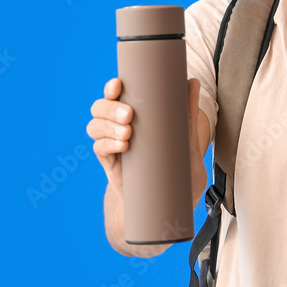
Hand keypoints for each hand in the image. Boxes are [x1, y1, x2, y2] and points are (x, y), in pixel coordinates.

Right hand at [87, 77, 203, 202]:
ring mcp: (113, 146)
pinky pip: (99, 149)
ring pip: (95, 126)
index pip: (116, 96)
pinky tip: (123, 146)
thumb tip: (192, 81)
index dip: (111, 88)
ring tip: (127, 133)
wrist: (170, 204)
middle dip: (109, 108)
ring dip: (107, 126)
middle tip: (129, 115)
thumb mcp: (187, 139)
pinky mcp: (111, 165)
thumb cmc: (178, 169)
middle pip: (99, 108)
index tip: (117, 85)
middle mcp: (119, 127)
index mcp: (135, 115)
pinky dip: (107, 144)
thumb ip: (188, 112)